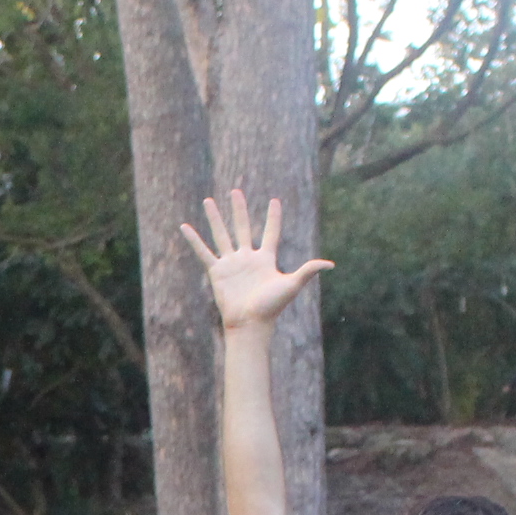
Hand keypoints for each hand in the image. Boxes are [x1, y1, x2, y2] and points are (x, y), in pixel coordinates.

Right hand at [179, 186, 331, 335]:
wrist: (249, 323)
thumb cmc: (271, 307)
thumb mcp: (291, 285)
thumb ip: (307, 271)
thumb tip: (331, 264)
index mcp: (265, 259)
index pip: (270, 232)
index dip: (273, 217)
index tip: (274, 201)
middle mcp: (247, 258)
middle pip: (242, 227)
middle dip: (239, 209)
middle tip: (235, 191)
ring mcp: (231, 264)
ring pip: (221, 235)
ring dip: (215, 218)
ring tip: (208, 201)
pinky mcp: (217, 272)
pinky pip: (203, 252)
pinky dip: (194, 240)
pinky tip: (185, 227)